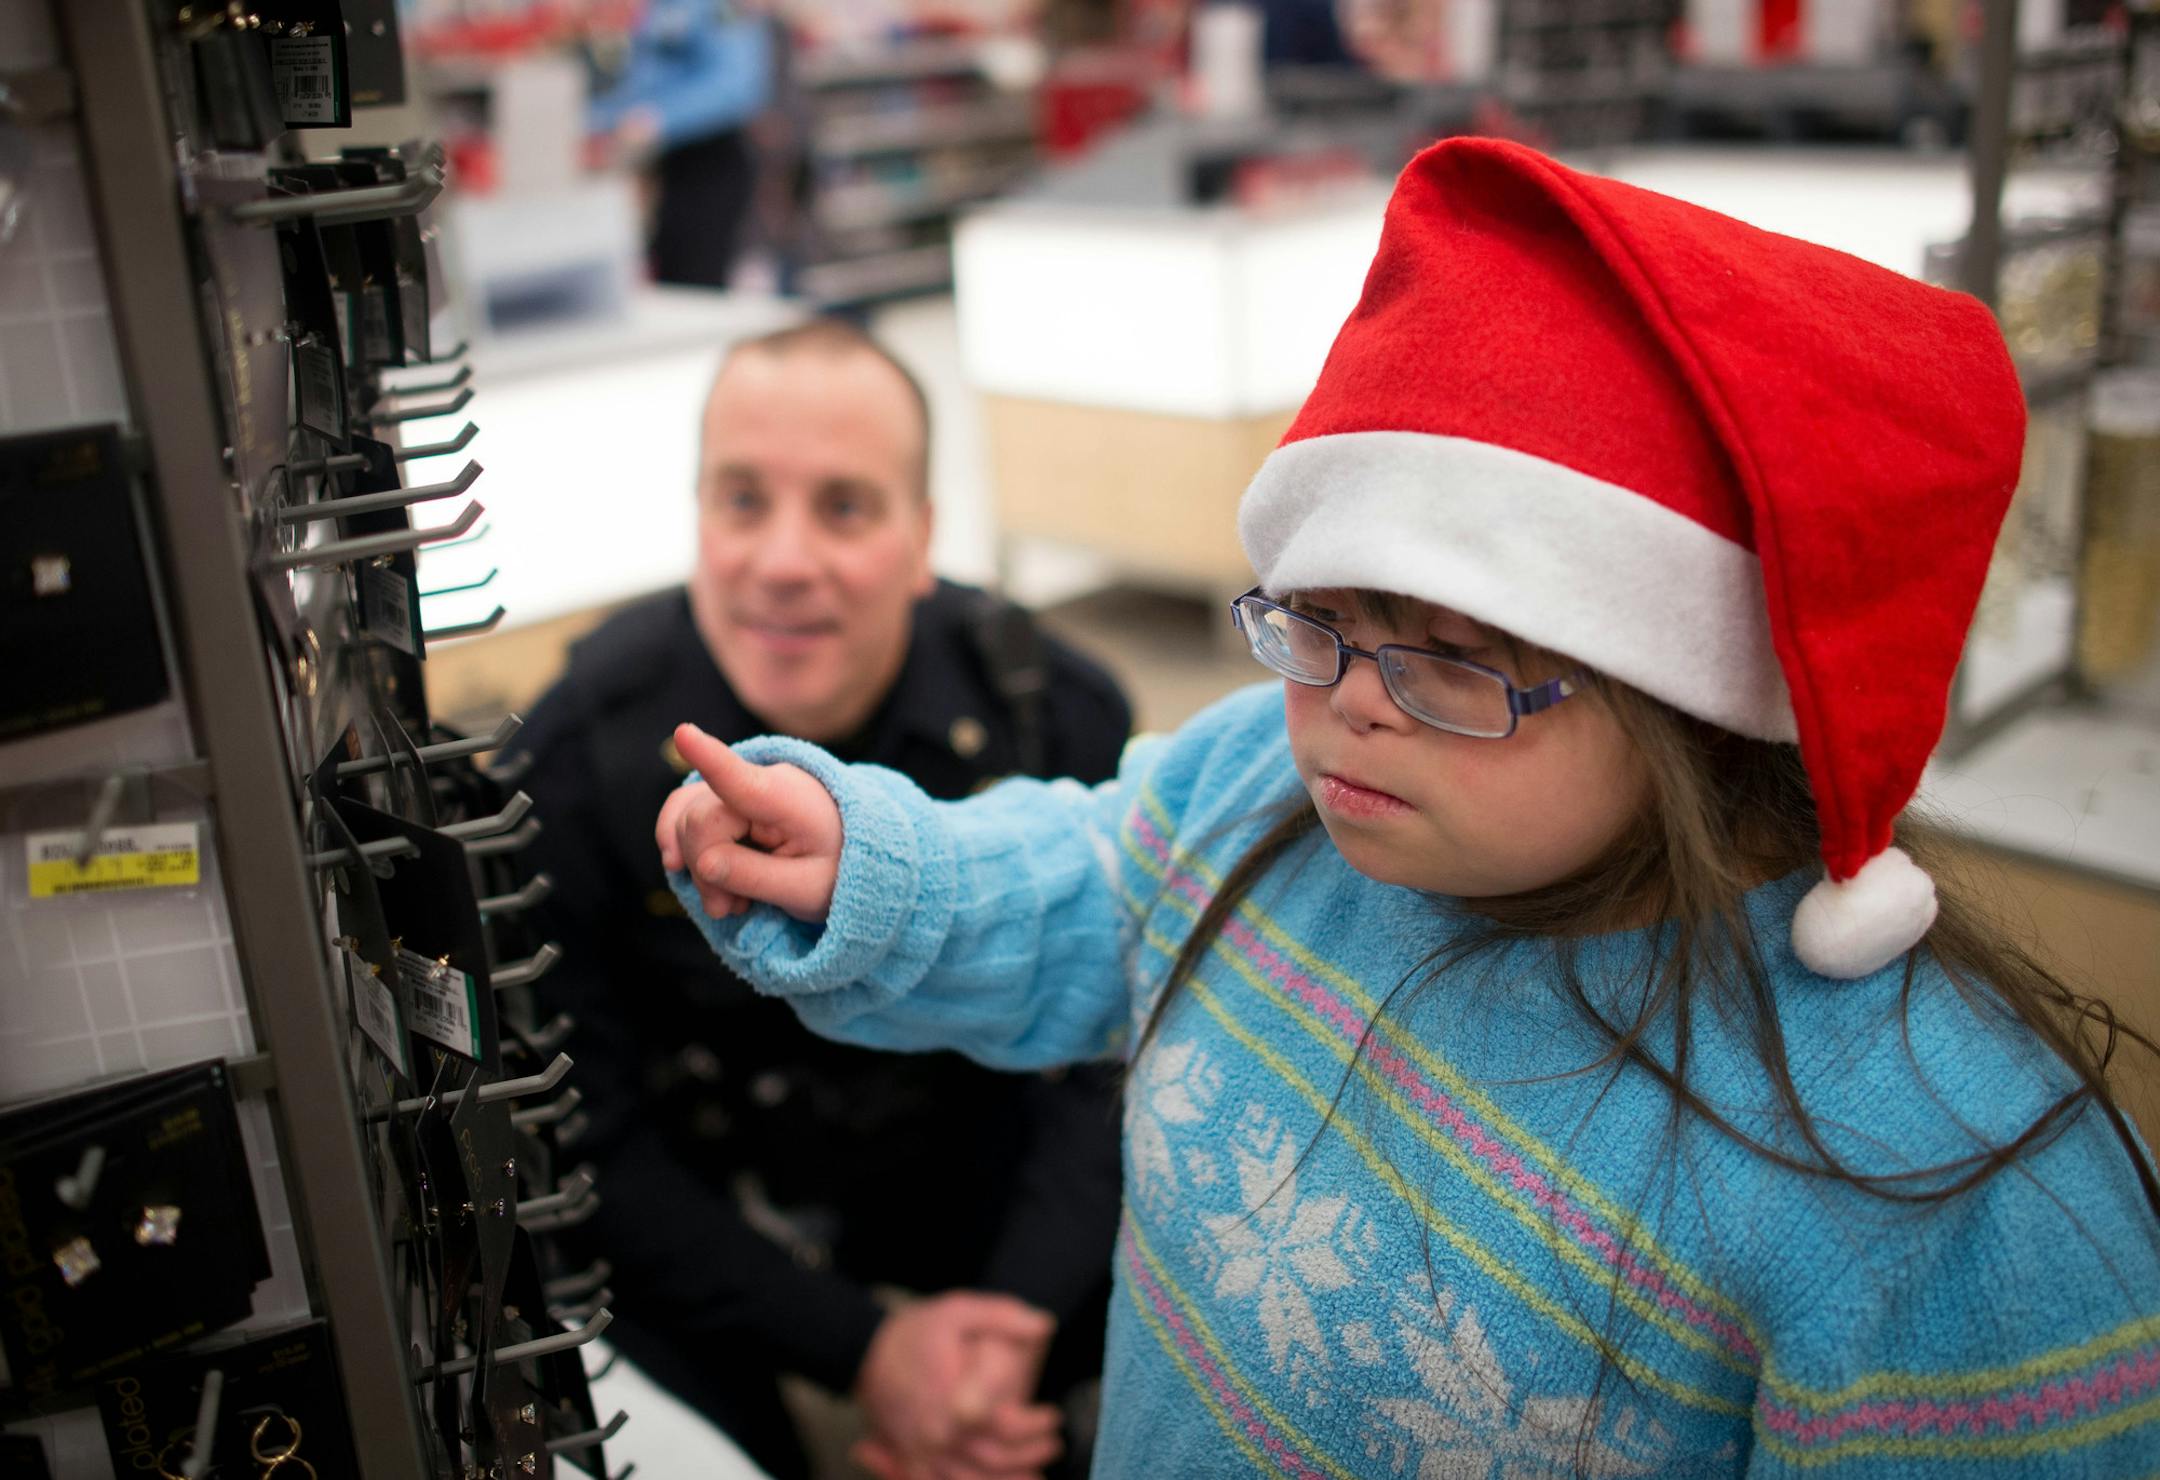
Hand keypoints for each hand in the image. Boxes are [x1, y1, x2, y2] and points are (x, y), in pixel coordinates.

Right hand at [654, 723, 841, 920]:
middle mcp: (760, 779)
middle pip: (699, 821)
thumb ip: (755, 876)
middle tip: (731, 908)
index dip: (708, 757)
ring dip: (697, 865)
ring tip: (730, 901)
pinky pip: (682, 812)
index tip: (684, 733)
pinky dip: (684, 847)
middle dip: (704, 871)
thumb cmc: (835, 869)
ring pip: (685, 819)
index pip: (743, 780)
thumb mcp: (807, 889)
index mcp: (788, 800)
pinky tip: (695, 874)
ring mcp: (740, 783)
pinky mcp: (723, 795)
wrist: (851, 852)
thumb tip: (702, 864)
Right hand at [851, 1293, 1061, 1478]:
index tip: (1053, 1417)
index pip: (1006, 1426)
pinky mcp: (909, 1461)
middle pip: (993, 1461)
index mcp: (952, 1399)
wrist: (864, 1352)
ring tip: (1034, 1477)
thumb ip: (1003, 1317)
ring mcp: (921, 1452)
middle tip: (1053, 1447)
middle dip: (1029, 1458)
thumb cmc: (915, 1332)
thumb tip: (1044, 1324)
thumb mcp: (958, 1311)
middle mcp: (937, 1433)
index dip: (1036, 1426)